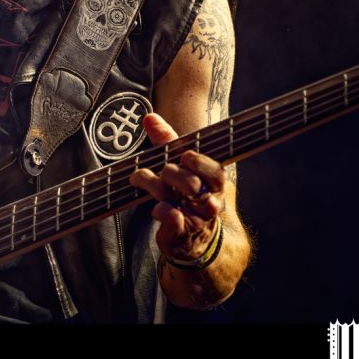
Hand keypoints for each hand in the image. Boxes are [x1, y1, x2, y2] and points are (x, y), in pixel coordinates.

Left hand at [127, 112, 225, 263]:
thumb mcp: (180, 166)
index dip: (199, 162)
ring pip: (177, 200)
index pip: (215, 171)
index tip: (184, 155)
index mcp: (213, 184)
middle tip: (163, 170)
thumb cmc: (187, 196)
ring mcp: (196, 219)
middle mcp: (208, 202)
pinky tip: (156, 207)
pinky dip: (161, 210)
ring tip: (142, 179)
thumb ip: (167, 142)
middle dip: (172, 173)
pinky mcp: (181, 234)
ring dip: (155, 186)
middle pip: (193, 184)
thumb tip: (150, 118)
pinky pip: (172, 220)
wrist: (195, 240)